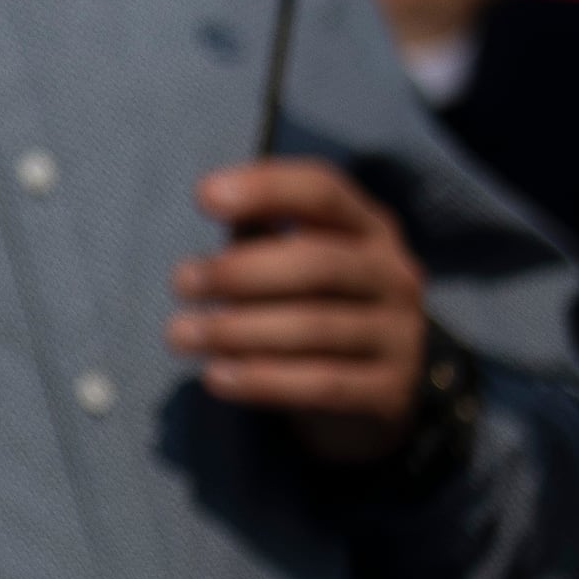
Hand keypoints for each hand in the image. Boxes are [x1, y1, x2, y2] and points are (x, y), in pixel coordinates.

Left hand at [175, 160, 428, 461]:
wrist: (374, 388)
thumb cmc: (314, 301)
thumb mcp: (294, 258)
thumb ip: (259, 231)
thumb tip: (214, 200)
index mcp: (368, 227)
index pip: (323, 191)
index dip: (266, 188)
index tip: (202, 196)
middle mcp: (393, 275)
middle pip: (317, 262)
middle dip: (239, 271)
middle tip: (179, 283)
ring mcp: (400, 335)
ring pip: (315, 328)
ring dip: (237, 330)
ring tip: (179, 335)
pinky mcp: (391, 390)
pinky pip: (323, 384)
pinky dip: (264, 380)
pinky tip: (216, 376)